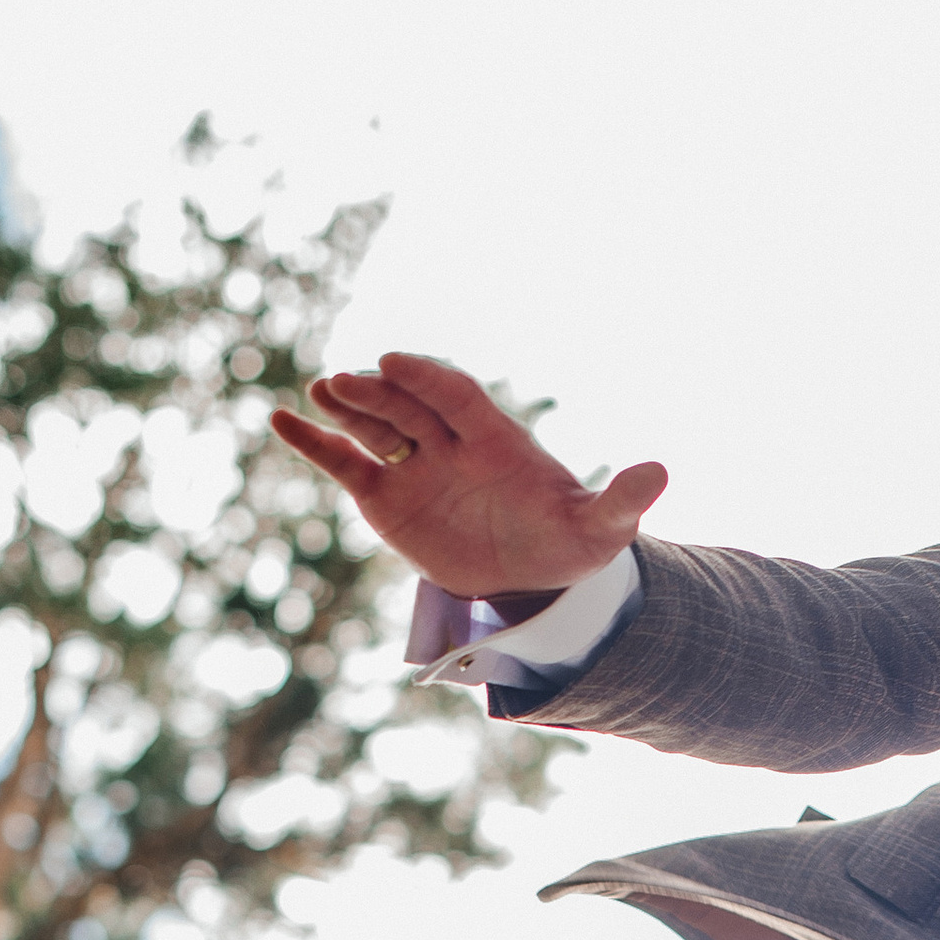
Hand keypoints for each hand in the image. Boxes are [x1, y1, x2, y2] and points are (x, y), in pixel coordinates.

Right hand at [270, 351, 665, 602]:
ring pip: (374, 426)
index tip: (396, 363)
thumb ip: (622, 500)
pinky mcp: (385, 494)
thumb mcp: (599, 529)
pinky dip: (312, 443)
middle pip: (409, 404)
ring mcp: (413, 463)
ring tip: (317, 393)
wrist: (534, 576)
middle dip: (380, 392)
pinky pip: (343, 463)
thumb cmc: (567, 541)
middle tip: (347, 379)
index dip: (427, 378)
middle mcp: (448, 441)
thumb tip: (661, 472)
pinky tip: (279, 420)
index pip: (456, 395)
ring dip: (345, 407)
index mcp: (495, 437)